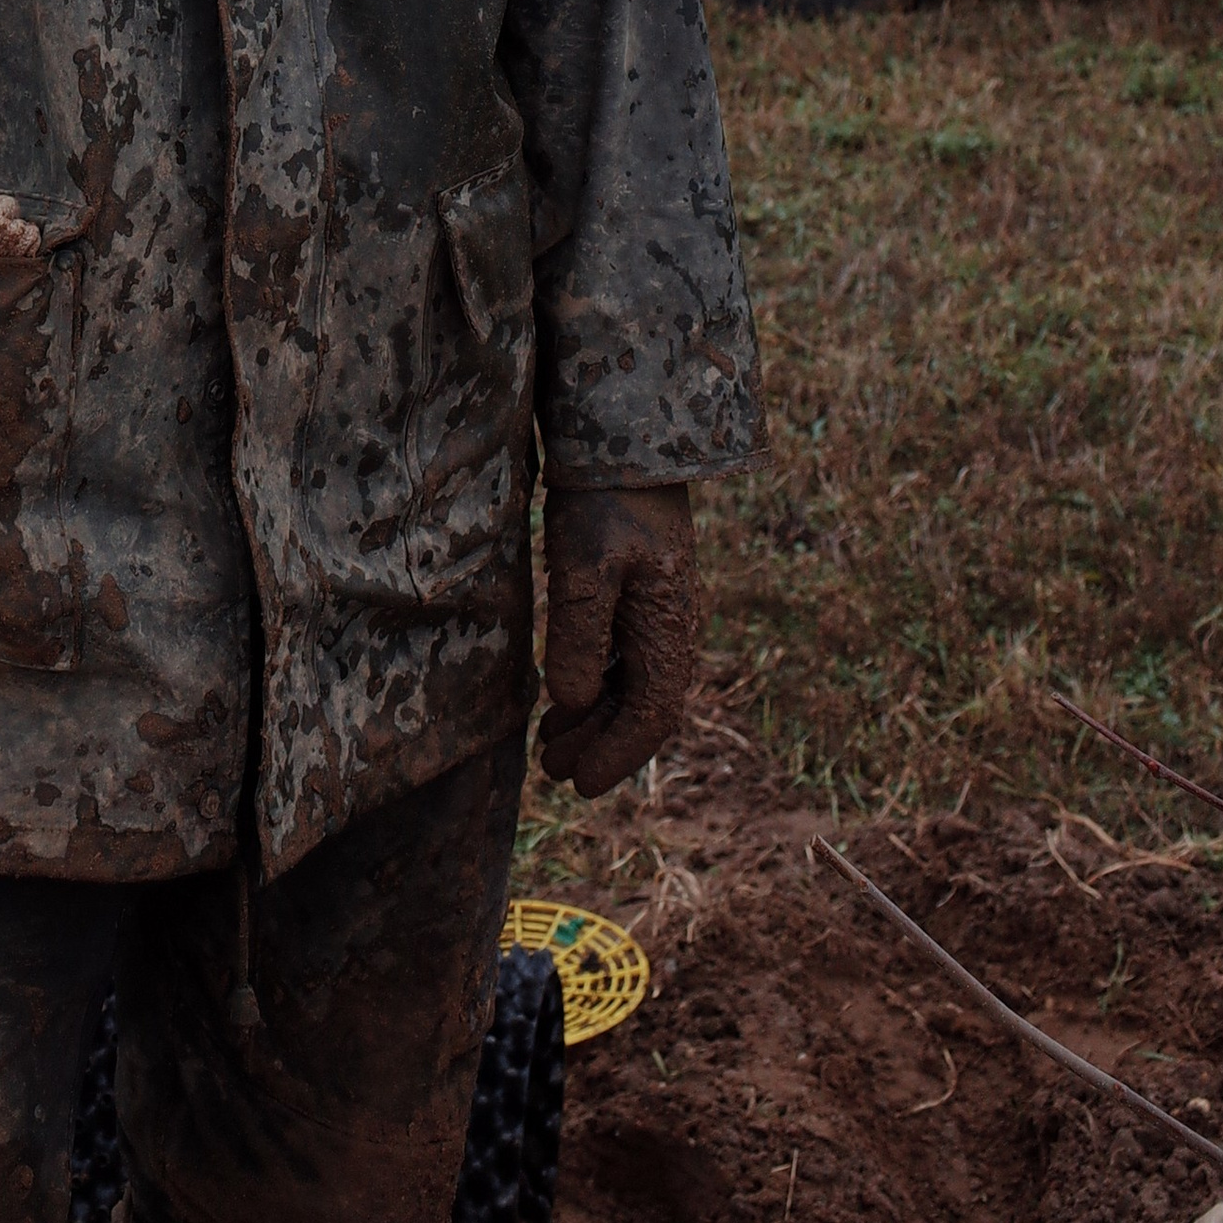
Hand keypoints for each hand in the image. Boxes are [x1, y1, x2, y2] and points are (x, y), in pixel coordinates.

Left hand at [537, 482, 697, 795]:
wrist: (629, 440)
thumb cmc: (605, 502)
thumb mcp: (583, 569)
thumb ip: (577, 637)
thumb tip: (574, 702)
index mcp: (669, 627)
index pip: (652, 714)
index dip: (617, 754)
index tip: (579, 783)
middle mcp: (674, 626)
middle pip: (644, 706)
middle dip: (600, 744)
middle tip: (549, 768)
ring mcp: (661, 609)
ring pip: (634, 684)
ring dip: (596, 717)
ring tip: (549, 741)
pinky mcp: (644, 592)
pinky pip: (627, 655)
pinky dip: (597, 683)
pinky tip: (566, 694)